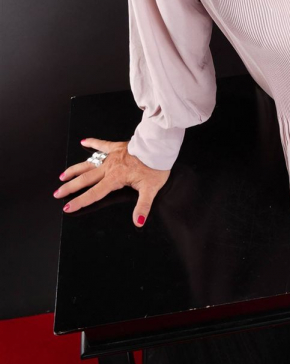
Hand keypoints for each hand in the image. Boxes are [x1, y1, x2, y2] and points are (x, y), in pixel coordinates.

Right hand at [53, 138, 170, 226]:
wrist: (159, 147)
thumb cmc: (155, 167)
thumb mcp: (151, 189)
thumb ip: (143, 206)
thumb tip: (138, 222)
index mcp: (115, 179)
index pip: (94, 193)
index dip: (80, 202)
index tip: (67, 207)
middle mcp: (109, 167)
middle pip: (86, 179)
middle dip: (70, 187)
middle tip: (57, 193)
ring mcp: (112, 156)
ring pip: (88, 164)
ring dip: (75, 170)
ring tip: (63, 176)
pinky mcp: (117, 146)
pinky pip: (102, 145)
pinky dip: (92, 142)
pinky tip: (83, 141)